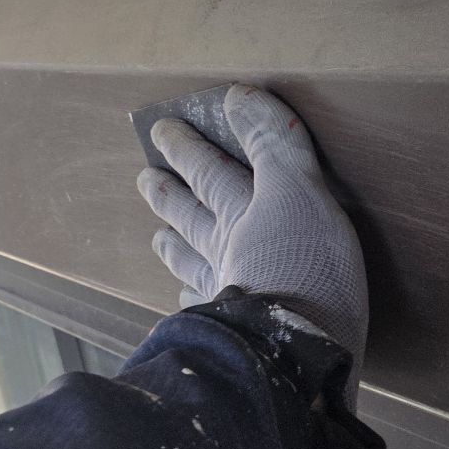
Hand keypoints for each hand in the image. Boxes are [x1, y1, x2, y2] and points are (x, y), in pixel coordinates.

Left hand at [138, 85, 367, 399]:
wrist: (292, 352)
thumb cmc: (304, 268)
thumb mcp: (299, 191)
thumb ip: (274, 145)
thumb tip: (237, 97)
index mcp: (241, 213)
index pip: (210, 172)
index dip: (189, 149)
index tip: (161, 130)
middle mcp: (225, 251)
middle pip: (191, 216)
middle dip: (170, 193)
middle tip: (143, 179)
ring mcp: (225, 294)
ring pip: (192, 263)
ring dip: (175, 248)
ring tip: (158, 239)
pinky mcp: (232, 331)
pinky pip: (204, 311)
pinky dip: (194, 303)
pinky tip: (188, 304)